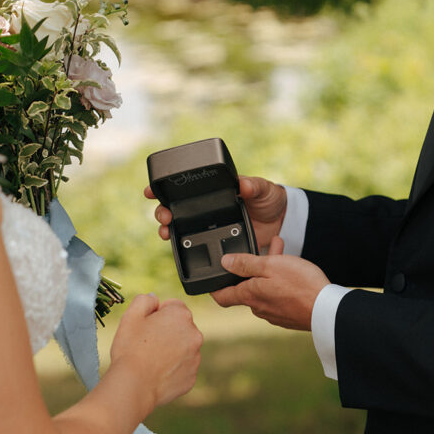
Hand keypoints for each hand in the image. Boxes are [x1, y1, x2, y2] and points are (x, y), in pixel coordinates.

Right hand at [109, 294, 203, 413]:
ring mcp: (195, 357)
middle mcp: (194, 334)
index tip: (145, 326)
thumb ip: (145, 300)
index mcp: (181, 315)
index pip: (172, 306)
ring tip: (150, 360)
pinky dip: (172, 369)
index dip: (156, 314)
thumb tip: (155, 299)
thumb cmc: (131, 349)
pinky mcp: (191, 377)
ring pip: (182, 348)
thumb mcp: (131, 315)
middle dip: (166, 331)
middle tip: (146, 343)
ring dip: (170, 350)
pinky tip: (156, 373)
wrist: (134, 385)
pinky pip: (182, 368)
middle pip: (179, 327)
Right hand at [144, 174, 286, 250]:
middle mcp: (206, 210)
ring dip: (167, 230)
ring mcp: (209, 227)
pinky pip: (196, 247)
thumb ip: (254, 186)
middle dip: (162, 212)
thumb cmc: (269, 199)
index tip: (151, 190)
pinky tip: (177, 248)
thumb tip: (243, 185)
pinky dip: (184, 248)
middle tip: (163, 215)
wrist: (282, 222)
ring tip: (165, 232)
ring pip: (180, 229)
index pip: (184, 188)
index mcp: (213, 192)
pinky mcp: (216, 244)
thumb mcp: (262, 189)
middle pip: (175, 210)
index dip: (164, 188)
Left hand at [211, 237, 328, 330]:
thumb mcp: (270, 265)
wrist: (327, 310)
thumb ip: (245, 263)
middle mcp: (258, 308)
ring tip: (281, 251)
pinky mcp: (288, 316)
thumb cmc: (300, 285)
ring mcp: (274, 314)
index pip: (222, 296)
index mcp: (249, 295)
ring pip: (264, 289)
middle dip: (252, 268)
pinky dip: (280, 282)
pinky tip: (292, 270)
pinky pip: (278, 296)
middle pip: (247, 288)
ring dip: (269, 271)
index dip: (214, 287)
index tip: (213, 279)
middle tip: (262, 250)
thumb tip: (224, 263)